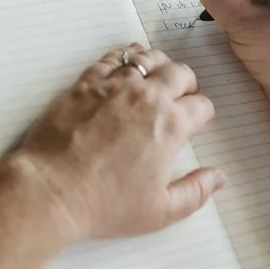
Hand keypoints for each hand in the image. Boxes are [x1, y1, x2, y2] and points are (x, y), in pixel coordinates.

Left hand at [10, 46, 223, 244]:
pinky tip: (126, 62)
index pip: (201, 106)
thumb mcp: (159, 211)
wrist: (51, 189)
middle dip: (187, 83)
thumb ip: (195, 192)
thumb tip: (217, 178)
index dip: (204, 113)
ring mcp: (115, 85)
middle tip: (184, 93)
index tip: (199, 118)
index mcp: (170, 125)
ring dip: (159, 64)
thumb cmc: (103, 203)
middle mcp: (147, 97)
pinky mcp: (87, 82)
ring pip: (148, 59)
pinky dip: (125, 56)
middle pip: (179, 73)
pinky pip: (113, 57)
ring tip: (159, 73)